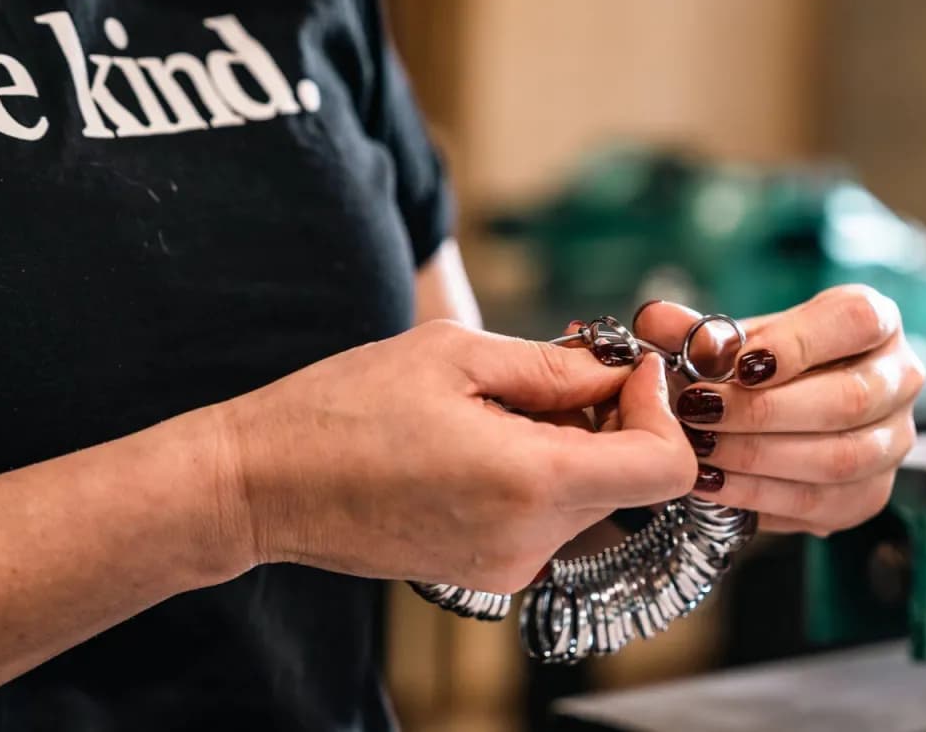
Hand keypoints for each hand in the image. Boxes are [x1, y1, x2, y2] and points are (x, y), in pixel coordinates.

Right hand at [208, 320, 695, 591]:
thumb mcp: (454, 354)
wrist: (262, 485)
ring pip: (590, 495)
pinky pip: (547, 516)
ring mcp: (509, 565)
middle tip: (557, 367)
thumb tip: (622, 370)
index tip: (620, 368)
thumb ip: (554, 365)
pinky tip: (482, 438)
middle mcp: (530, 540)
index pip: (663, 467)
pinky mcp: (487, 570)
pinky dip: (540, 472)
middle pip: (629, 479)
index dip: (657, 409)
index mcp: (531, 483)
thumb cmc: (344, 407)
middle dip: (612, 417)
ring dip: (573, 443)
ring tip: (502, 403)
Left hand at [635, 285, 924, 535]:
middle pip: (847, 399)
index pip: (855, 322)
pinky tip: (715, 485)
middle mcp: (899, 379)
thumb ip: (696, 330)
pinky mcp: (872, 493)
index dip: (797, 344)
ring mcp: (893, 441)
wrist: (788, 411)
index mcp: (874, 321)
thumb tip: (658, 322)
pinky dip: (762, 498)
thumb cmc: (764, 364)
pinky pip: (823, 504)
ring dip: (759, 459)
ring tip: (700, 453)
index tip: (737, 365)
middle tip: (699, 413)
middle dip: (763, 412)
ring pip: (839, 459)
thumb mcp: (735, 337)